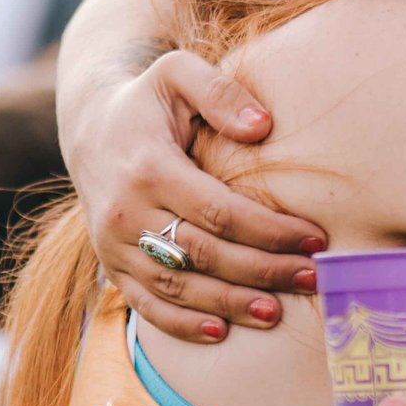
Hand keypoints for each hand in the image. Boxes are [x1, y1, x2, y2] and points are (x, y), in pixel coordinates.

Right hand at [75, 49, 325, 341]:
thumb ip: (219, 91)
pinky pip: (146, 304)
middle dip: (263, 270)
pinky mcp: (111, 266)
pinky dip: (183, 324)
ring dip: (230, 303)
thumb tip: (263, 126)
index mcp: (148, 167)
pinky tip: (222, 332)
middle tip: (312, 278)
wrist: (90, 129)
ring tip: (278, 311)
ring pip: (178, 286)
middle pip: (205, 253)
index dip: (270, 230)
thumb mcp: (177, 73)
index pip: (219, 211)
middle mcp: (125, 212)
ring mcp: (114, 245)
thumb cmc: (149, 100)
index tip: (314, 237)